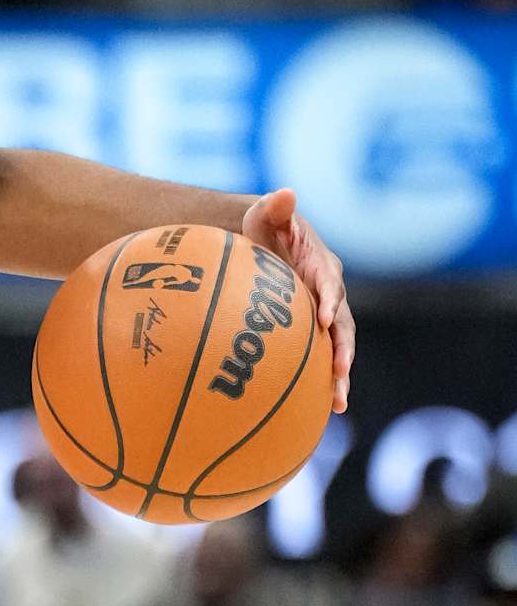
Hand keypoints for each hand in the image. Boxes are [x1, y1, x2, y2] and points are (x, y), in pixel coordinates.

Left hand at [242, 188, 352, 410]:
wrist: (262, 247)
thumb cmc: (261, 230)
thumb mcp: (265, 215)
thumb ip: (275, 207)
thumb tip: (286, 192)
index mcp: (322, 267)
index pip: (329, 285)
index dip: (330, 301)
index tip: (324, 319)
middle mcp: (330, 294)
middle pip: (343, 325)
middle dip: (343, 349)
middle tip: (339, 371)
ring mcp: (324, 316)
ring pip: (338, 348)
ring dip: (339, 375)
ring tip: (338, 403)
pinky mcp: (314, 334)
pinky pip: (321, 359)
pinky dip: (324, 383)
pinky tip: (323, 413)